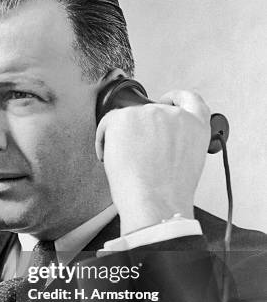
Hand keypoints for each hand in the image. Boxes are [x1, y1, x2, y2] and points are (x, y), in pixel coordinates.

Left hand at [95, 89, 210, 234]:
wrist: (155, 203)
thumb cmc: (168, 194)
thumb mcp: (188, 162)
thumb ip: (179, 142)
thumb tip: (159, 141)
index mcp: (196, 126)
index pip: (189, 100)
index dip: (176, 98)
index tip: (167, 100)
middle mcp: (175, 115)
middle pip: (151, 114)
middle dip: (141, 132)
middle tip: (136, 156)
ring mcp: (150, 113)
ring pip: (129, 120)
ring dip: (123, 138)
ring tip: (127, 163)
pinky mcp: (125, 118)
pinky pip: (108, 123)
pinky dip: (104, 140)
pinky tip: (110, 157)